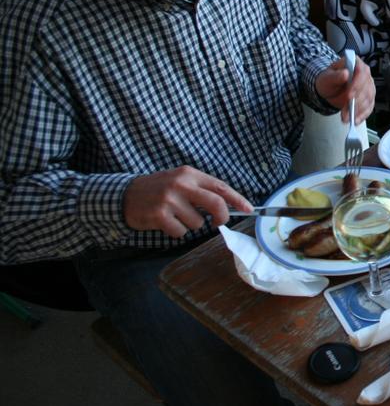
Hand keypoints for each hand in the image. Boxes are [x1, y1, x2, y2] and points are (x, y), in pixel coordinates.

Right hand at [123, 166, 251, 237]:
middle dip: (222, 217)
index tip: (248, 209)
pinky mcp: (160, 215)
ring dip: (190, 224)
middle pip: (216, 203)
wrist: (125, 195)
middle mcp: (181, 184)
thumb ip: (201, 190)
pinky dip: (176, 231)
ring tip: (176, 216)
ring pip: (198, 223)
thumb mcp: (180, 181)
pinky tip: (165, 222)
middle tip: (218, 222)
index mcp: (189, 174)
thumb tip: (227, 206)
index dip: (237, 199)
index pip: (220, 186)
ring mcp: (170, 199)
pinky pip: (181, 232)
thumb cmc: (158, 189)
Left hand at [315, 56, 375, 123]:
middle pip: (367, 88)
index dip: (357, 84)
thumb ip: (336, 76)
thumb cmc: (328, 80)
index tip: (350, 95)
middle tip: (346, 110)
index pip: (362, 72)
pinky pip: (369, 108)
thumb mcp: (327, 77)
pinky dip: (362, 116)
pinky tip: (355, 121)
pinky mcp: (368, 98)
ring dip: (357, 110)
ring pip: (368, 99)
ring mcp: (368, 87)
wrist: (329, 90)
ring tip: (346, 117)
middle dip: (356, 101)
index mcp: (356, 64)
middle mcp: (365, 75)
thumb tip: (345, 73)